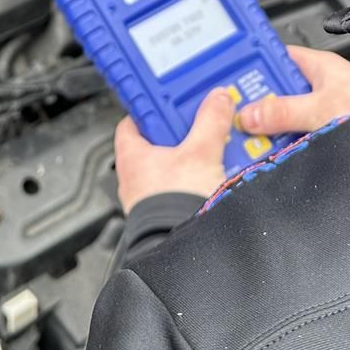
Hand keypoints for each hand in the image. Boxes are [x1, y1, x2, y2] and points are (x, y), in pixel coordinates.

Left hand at [114, 88, 236, 213]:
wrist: (182, 250)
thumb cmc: (173, 206)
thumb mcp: (200, 153)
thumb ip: (210, 122)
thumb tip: (218, 99)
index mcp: (131, 155)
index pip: (134, 120)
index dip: (152, 107)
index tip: (171, 100)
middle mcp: (135, 177)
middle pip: (159, 142)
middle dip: (182, 132)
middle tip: (203, 122)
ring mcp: (149, 197)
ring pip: (172, 166)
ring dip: (193, 157)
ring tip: (217, 147)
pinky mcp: (165, 212)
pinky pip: (181, 187)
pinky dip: (197, 178)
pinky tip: (218, 175)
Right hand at [238, 45, 349, 135]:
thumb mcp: (323, 110)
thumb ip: (285, 111)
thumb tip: (250, 113)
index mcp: (318, 66)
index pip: (274, 56)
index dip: (251, 64)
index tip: (227, 77)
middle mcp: (317, 86)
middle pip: (273, 91)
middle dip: (255, 104)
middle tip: (232, 117)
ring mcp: (319, 111)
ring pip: (281, 116)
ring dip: (267, 129)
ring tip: (245, 140)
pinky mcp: (322, 134)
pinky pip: (292, 136)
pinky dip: (280, 144)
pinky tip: (267, 155)